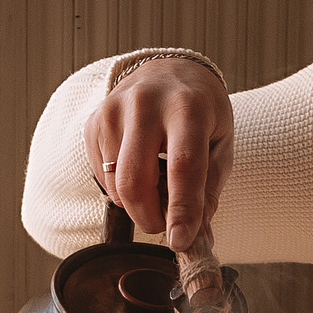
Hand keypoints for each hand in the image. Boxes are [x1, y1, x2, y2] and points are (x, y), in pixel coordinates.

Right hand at [89, 57, 232, 248]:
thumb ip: (209, 190)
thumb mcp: (220, 143)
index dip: (182, 209)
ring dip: (137, 204)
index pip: (183, 166)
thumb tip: (196, 238)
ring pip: (116, 185)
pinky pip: (102, 176)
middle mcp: (146, 104)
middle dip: (149, 218)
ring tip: (156, 188)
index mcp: (188, 107)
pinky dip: (121, 188)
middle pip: (136, 181)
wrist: (168, 71)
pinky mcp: (93, 123)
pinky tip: (139, 168)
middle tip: (164, 225)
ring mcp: (113, 111)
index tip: (181, 242)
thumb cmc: (200, 112)